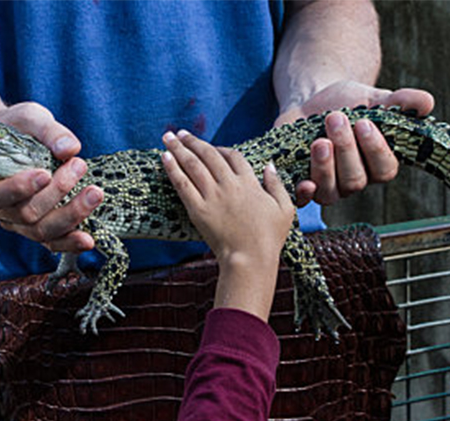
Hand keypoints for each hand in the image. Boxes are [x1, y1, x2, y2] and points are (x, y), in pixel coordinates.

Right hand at [0, 102, 103, 251]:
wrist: (16, 139)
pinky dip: (70, 243)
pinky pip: (52, 243)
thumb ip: (47, 130)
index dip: (19, 188)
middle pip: (25, 213)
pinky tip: (89, 240)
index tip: (44, 173)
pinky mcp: (37, 228)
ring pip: (41, 231)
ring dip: (71, 214)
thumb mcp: (28, 118)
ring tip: (94, 193)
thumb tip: (69, 148)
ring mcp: (16, 222)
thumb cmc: (17, 128)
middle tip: (79, 166)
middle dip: (57, 192)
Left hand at [161, 130, 293, 320]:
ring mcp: (212, 196)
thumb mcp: (285, 208)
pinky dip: (172, 169)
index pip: (233, 156)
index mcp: (250, 182)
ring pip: (192, 165)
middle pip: (208, 155)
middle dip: (192, 141)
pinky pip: (182, 184)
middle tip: (180, 133)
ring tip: (167, 137)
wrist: (250, 258)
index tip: (211, 147)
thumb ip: (276, 184)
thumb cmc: (270, 237)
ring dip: (178, 148)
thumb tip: (268, 166)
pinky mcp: (198, 210)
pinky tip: (164, 157)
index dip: (221, 149)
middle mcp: (229, 185)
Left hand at [275, 80, 434, 206]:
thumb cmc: (347, 102)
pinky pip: (304, 201)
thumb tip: (426, 103)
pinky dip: (303, 194)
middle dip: (346, 150)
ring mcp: (328, 186)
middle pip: (355, 180)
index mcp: (377, 164)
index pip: (384, 170)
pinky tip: (304, 182)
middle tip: (336, 118)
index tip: (364, 123)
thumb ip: (400, 101)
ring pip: (330, 191)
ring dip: (325, 166)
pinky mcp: (303, 184)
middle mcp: (354, 180)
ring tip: (319, 140)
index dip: (375, 150)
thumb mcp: (373, 98)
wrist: (311, 101)